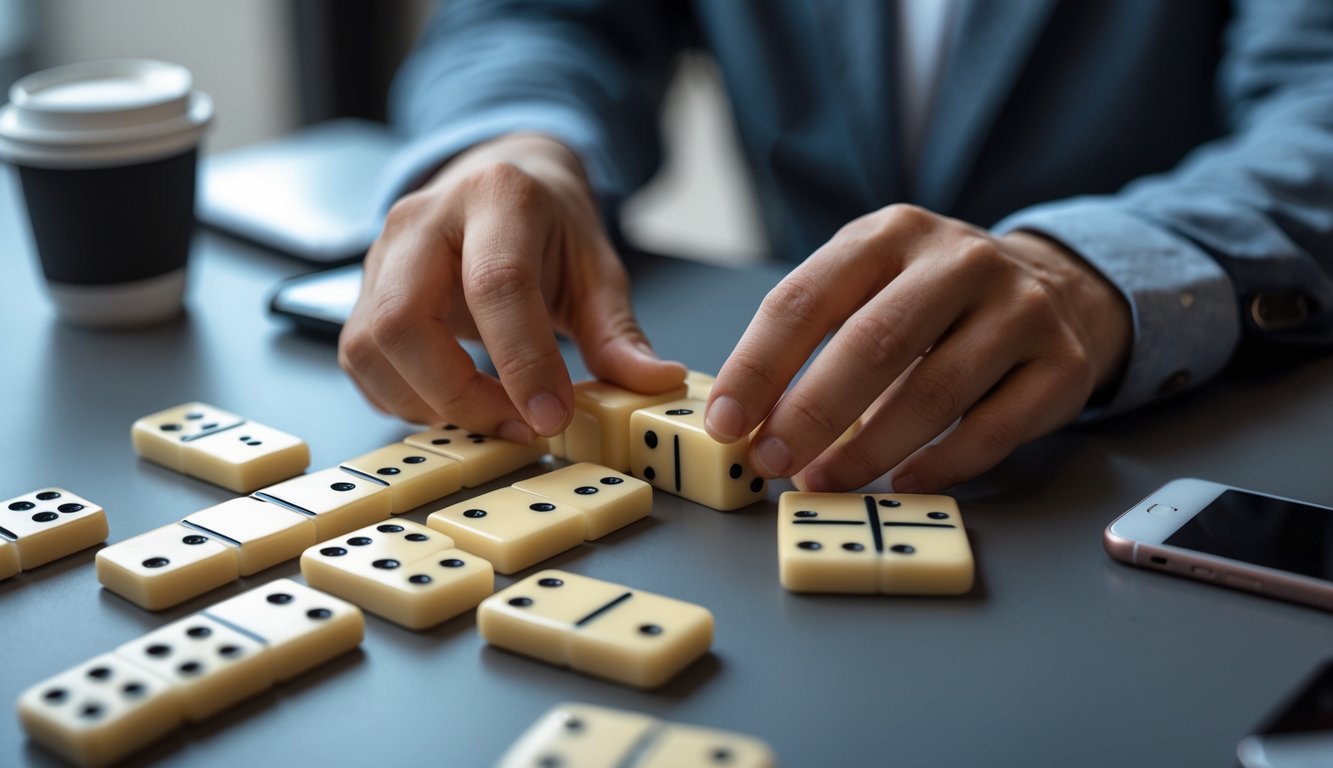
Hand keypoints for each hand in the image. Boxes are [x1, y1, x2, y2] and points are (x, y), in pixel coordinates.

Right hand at [339, 134, 684, 441]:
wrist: (499, 180)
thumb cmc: (549, 225)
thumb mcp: (597, 267)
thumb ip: (618, 331)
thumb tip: (654, 383)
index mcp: (496, 198)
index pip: (496, 285)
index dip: (522, 361)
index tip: (552, 418)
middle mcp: (423, 219)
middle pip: (404, 319)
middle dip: (458, 394)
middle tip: (519, 428)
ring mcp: (381, 254)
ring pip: (369, 347)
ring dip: (427, 404)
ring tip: (491, 420)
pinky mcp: (361, 292)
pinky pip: (362, 362)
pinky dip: (404, 400)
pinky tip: (455, 405)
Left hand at [704, 204, 1131, 491]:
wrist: (1055, 287)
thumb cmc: (930, 299)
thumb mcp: (868, 285)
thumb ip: (812, 338)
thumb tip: (746, 420)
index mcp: (890, 234)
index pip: (806, 299)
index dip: (758, 366)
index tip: (725, 422)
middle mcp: (960, 261)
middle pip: (874, 342)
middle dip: (811, 411)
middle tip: (771, 462)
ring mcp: (1021, 309)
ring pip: (936, 391)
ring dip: (870, 449)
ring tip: (825, 481)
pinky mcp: (1063, 364)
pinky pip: (994, 429)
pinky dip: (944, 465)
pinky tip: (904, 482)